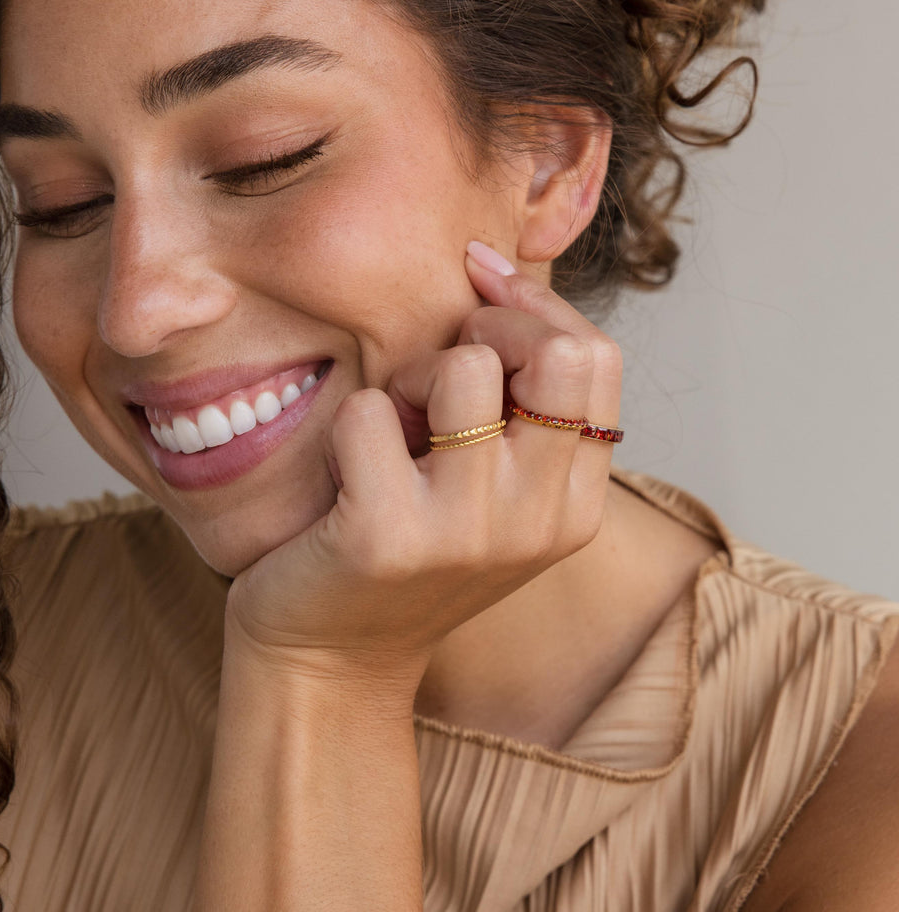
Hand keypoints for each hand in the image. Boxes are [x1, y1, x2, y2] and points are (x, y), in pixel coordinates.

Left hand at [225, 243, 621, 693]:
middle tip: (438, 374)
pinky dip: (350, 423)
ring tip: (391, 428)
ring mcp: (469, 533)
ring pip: (464, 370)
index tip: (479, 284)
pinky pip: (370, 411)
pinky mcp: (388, 537)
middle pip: (561, 353)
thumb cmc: (406, 551)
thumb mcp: (488, 486)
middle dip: (489, 331)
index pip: (598, 357)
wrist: (330, 659)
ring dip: (410, 377)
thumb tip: (490, 269)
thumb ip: (518, 406)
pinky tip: (348, 475)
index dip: (535, 307)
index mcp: (576, 504)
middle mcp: (540, 520)